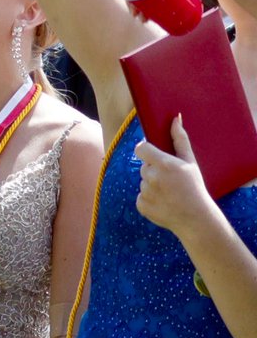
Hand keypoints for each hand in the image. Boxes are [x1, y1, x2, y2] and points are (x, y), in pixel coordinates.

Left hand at [136, 115, 215, 239]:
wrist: (196, 218)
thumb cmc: (195, 187)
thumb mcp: (190, 163)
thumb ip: (180, 140)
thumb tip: (175, 119)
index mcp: (164, 164)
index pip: (141, 148)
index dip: (146, 150)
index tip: (153, 155)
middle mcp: (152, 177)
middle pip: (144, 166)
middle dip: (154, 170)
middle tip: (170, 180)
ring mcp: (145, 192)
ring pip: (143, 182)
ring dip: (152, 185)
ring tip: (170, 193)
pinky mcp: (141, 205)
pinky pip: (141, 196)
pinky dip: (150, 199)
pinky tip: (165, 202)